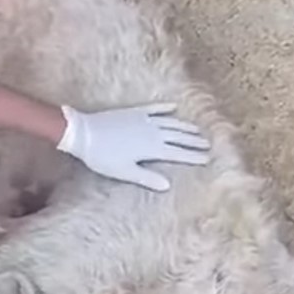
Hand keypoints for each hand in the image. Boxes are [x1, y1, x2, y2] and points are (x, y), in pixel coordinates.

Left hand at [57, 104, 209, 190]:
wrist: (84, 133)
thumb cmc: (102, 157)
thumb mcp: (125, 172)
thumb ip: (147, 178)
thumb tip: (167, 185)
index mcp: (151, 148)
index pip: (178, 153)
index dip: (193, 156)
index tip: (207, 158)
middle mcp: (152, 132)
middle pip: (178, 137)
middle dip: (194, 141)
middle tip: (209, 144)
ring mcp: (144, 120)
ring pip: (170, 122)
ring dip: (185, 126)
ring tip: (198, 129)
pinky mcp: (134, 112)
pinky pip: (154, 108)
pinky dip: (165, 108)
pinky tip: (174, 107)